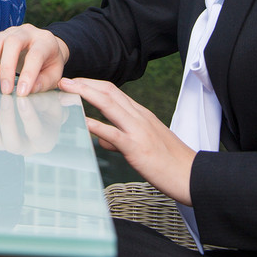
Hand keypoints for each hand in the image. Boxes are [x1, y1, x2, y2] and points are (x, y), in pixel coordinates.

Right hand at [0, 24, 69, 95]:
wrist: (43, 46)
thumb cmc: (49, 63)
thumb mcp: (54, 74)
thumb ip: (43, 82)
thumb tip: (28, 90)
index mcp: (45, 40)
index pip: (35, 55)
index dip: (28, 74)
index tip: (22, 93)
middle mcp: (27, 32)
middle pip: (13, 42)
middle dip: (6, 68)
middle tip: (5, 90)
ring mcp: (10, 32)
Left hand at [0, 90, 64, 154]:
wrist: (39, 112)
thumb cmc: (49, 106)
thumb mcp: (52, 100)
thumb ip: (43, 97)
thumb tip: (29, 88)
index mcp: (44, 141)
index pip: (35, 133)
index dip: (28, 116)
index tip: (23, 98)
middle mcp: (25, 148)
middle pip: (13, 143)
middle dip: (7, 120)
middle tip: (5, 97)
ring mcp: (7, 144)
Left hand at [59, 77, 194, 203]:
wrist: (192, 176)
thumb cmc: (169, 163)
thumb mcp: (144, 146)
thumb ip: (121, 140)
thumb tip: (102, 142)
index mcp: (141, 114)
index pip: (113, 91)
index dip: (92, 84)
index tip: (75, 83)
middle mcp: (139, 117)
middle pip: (108, 91)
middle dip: (84, 83)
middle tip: (63, 80)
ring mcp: (138, 130)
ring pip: (109, 104)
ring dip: (85, 94)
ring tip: (66, 90)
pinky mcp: (137, 148)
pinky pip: (113, 133)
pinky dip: (95, 125)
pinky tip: (81, 122)